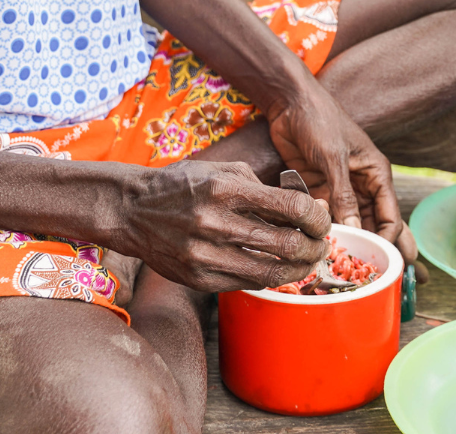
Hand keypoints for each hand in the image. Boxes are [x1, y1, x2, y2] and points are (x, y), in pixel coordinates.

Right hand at [119, 159, 329, 291]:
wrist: (132, 210)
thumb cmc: (185, 185)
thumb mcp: (226, 172)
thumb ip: (265, 189)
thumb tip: (307, 208)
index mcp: (227, 190)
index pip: (291, 206)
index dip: (317, 216)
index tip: (323, 220)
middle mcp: (216, 224)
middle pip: (286, 244)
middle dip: (315, 247)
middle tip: (321, 244)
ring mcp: (205, 256)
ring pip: (269, 273)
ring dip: (298, 268)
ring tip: (308, 260)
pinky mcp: (197, 279)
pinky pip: (245, 284)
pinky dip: (269, 277)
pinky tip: (277, 267)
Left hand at [266, 80, 418, 267]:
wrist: (290, 104)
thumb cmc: (320, 121)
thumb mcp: (333, 156)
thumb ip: (343, 193)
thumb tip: (351, 230)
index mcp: (376, 174)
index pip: (390, 217)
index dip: (390, 242)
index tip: (382, 266)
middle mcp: (362, 186)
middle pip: (378, 227)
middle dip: (389, 252)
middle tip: (399, 283)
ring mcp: (340, 191)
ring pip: (353, 227)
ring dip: (354, 247)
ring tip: (359, 278)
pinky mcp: (318, 192)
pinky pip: (327, 220)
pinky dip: (327, 235)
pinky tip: (325, 254)